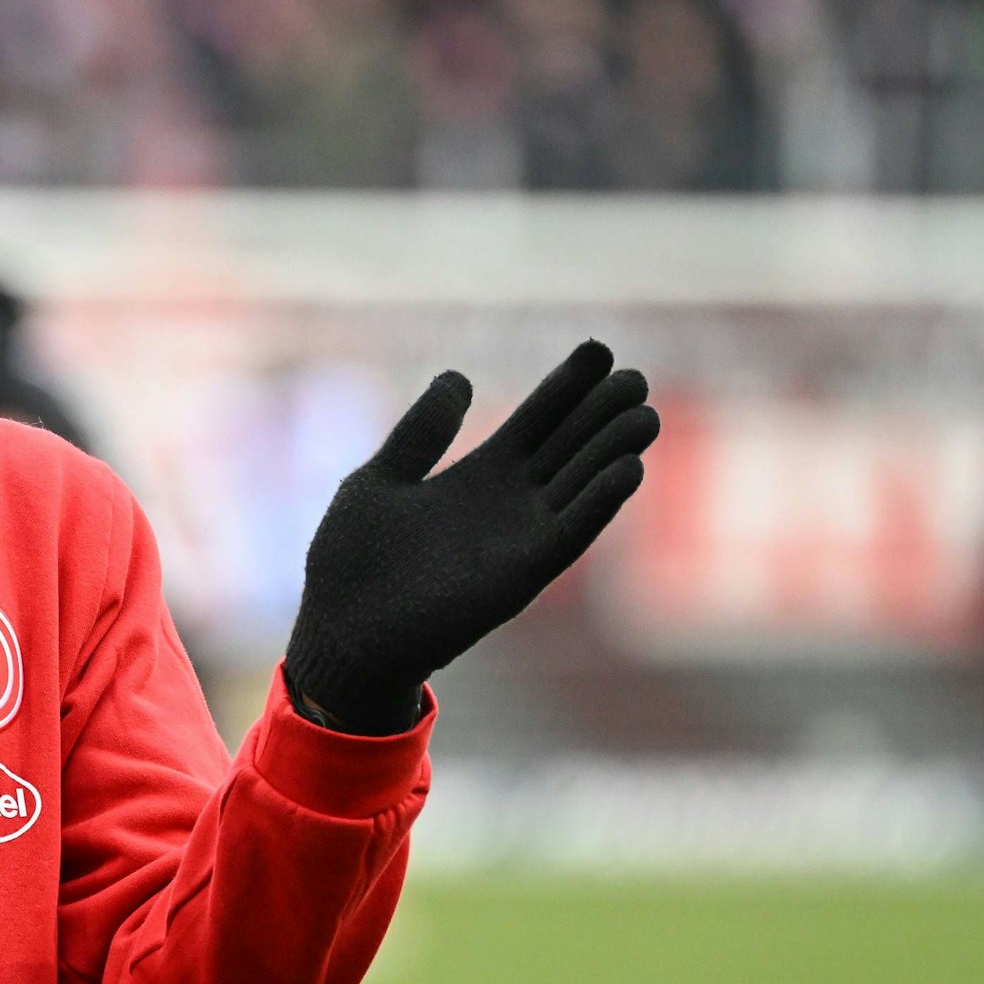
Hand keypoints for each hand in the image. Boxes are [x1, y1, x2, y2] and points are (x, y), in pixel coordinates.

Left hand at [285, 340, 657, 734]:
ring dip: (612, 453)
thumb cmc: (351, 563)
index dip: (566, 388)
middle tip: (636, 378)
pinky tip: (627, 470)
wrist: (339, 634)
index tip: (599, 350)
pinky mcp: (518, 577)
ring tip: (644, 416)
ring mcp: (518, 541)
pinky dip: (598, 504)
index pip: (535, 422)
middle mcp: (507, 506)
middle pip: (568, 448)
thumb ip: (421, 433)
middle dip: (601, 413)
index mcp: (476, 477)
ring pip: (579, 487)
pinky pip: (569, 535)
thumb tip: (458, 376)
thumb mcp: (381, 479)